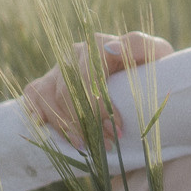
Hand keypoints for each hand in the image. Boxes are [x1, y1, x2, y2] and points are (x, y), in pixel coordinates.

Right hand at [22, 32, 173, 141]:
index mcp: (99, 45)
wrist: (144, 79)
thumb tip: (110, 49)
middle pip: (68, 91)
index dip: (100, 105)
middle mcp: (76, 53)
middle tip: (107, 144)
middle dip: (86, 122)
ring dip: (66, 126)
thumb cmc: (152, 67)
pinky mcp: (49, 81)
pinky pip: (34, 95)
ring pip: (50, 97)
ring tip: (85, 146)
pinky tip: (45, 127)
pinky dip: (37, 111)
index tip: (119, 129)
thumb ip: (137, 45)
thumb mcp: (156, 53)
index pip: (89, 76)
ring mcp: (60, 67)